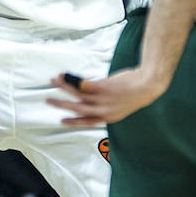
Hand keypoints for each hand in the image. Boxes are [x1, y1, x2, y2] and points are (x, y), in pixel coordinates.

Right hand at [46, 68, 166, 125]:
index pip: (86, 122)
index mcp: (108, 117)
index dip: (73, 122)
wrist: (148, 85)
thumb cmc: (137, 92)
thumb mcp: (122, 103)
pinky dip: (71, 80)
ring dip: (63, 88)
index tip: (61, 121)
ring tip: (53, 81)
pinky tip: (65, 74)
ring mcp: (102, 100)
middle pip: (77, 109)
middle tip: (48, 101)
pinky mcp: (101, 88)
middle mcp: (102, 111)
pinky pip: (82, 84)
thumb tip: (96, 97)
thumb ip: (107, 103)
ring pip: (77, 95)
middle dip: (61, 105)